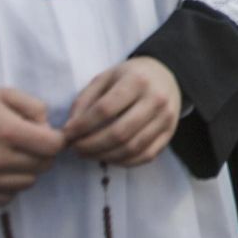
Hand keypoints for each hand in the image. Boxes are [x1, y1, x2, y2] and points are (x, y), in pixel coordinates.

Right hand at [0, 89, 63, 206]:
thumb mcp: (0, 95)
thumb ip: (33, 106)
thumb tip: (48, 129)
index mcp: (4, 131)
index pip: (52, 146)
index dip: (55, 139)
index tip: (45, 135)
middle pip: (43, 166)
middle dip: (41, 154)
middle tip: (27, 144)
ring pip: (27, 183)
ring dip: (25, 171)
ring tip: (9, 156)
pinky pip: (7, 198)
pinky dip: (8, 186)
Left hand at [63, 57, 181, 166]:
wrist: (166, 76)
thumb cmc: (129, 77)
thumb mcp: (105, 78)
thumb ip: (85, 100)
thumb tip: (71, 129)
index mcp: (136, 81)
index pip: (105, 110)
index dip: (82, 126)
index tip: (67, 134)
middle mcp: (155, 100)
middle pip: (119, 133)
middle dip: (92, 146)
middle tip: (76, 148)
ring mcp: (166, 118)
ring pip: (132, 148)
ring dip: (105, 156)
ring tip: (88, 154)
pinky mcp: (170, 133)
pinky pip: (146, 156)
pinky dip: (124, 162)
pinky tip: (108, 157)